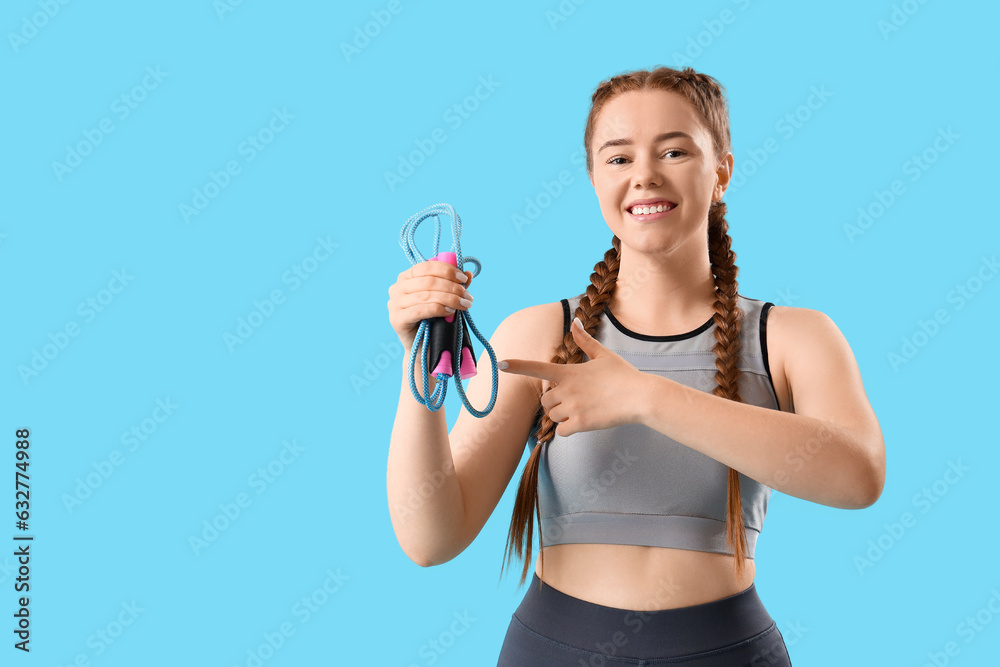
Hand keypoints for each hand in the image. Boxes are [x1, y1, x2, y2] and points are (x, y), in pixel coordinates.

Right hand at [387, 260, 473, 350]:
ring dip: (450, 299)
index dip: (447, 270)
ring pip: (426, 295)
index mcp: (406, 277)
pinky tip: (450, 312)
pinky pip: (420, 310)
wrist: (425, 348)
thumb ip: (454, 285)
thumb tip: (468, 273)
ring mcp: (394, 304)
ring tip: (464, 305)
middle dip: (452, 288)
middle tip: (468, 297)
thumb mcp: (446, 299)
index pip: (426, 267)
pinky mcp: (397, 319)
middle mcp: (397, 288)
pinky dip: (438, 309)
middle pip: (428, 281)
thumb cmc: (434, 321)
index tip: (464, 279)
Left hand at [499, 317, 646, 435]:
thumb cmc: (623, 375)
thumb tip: (576, 321)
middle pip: (545, 400)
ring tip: (583, 409)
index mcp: (570, 372)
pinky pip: (561, 432)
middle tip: (575, 399)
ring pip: (553, 417)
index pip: (538, 368)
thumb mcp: (603, 355)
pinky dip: (568, 430)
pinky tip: (583, 422)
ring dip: (562, 416)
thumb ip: (584, 341)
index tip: (501, 364)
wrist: (641, 397)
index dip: (518, 365)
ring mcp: (573, 408)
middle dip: (555, 402)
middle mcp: (567, 390)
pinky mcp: (581, 424)